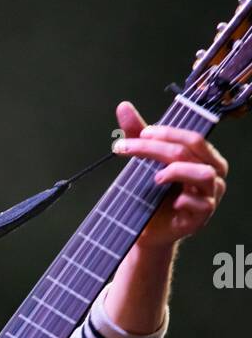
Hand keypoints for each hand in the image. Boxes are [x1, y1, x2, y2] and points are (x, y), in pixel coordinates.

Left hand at [112, 100, 227, 249]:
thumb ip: (137, 134)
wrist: (149, 231)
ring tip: (155, 178)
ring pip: (204, 174)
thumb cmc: (152, 194)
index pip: (191, 137)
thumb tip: (123, 106)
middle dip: (159, 148)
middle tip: (131, 149)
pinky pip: (201, 203)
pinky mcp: (203, 217)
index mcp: (204, 157)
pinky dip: (185, 199)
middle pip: (192, 151)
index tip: (140, 134)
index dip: (166, 133)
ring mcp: (210, 196)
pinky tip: (170, 202)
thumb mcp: (143, 161)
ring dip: (177, 171)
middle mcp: (213, 173)